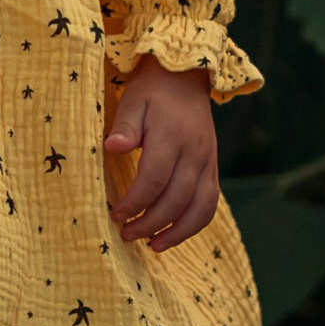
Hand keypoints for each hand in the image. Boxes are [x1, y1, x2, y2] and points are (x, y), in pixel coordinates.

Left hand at [104, 59, 217, 251]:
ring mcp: (208, 163)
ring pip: (200, 208)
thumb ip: (125, 126)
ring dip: (177, 232)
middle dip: (150, 223)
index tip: (115, 214)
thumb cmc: (152, 93)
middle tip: (126, 234)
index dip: (134, 202)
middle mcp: (195, 153)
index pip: (154, 179)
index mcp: (172, 137)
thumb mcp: (132, 102)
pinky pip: (210, 204)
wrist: (186, 80)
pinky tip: (173, 234)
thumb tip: (112, 147)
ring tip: (152, 245)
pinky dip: (194, 224)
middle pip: (176, 199)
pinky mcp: (212, 170)